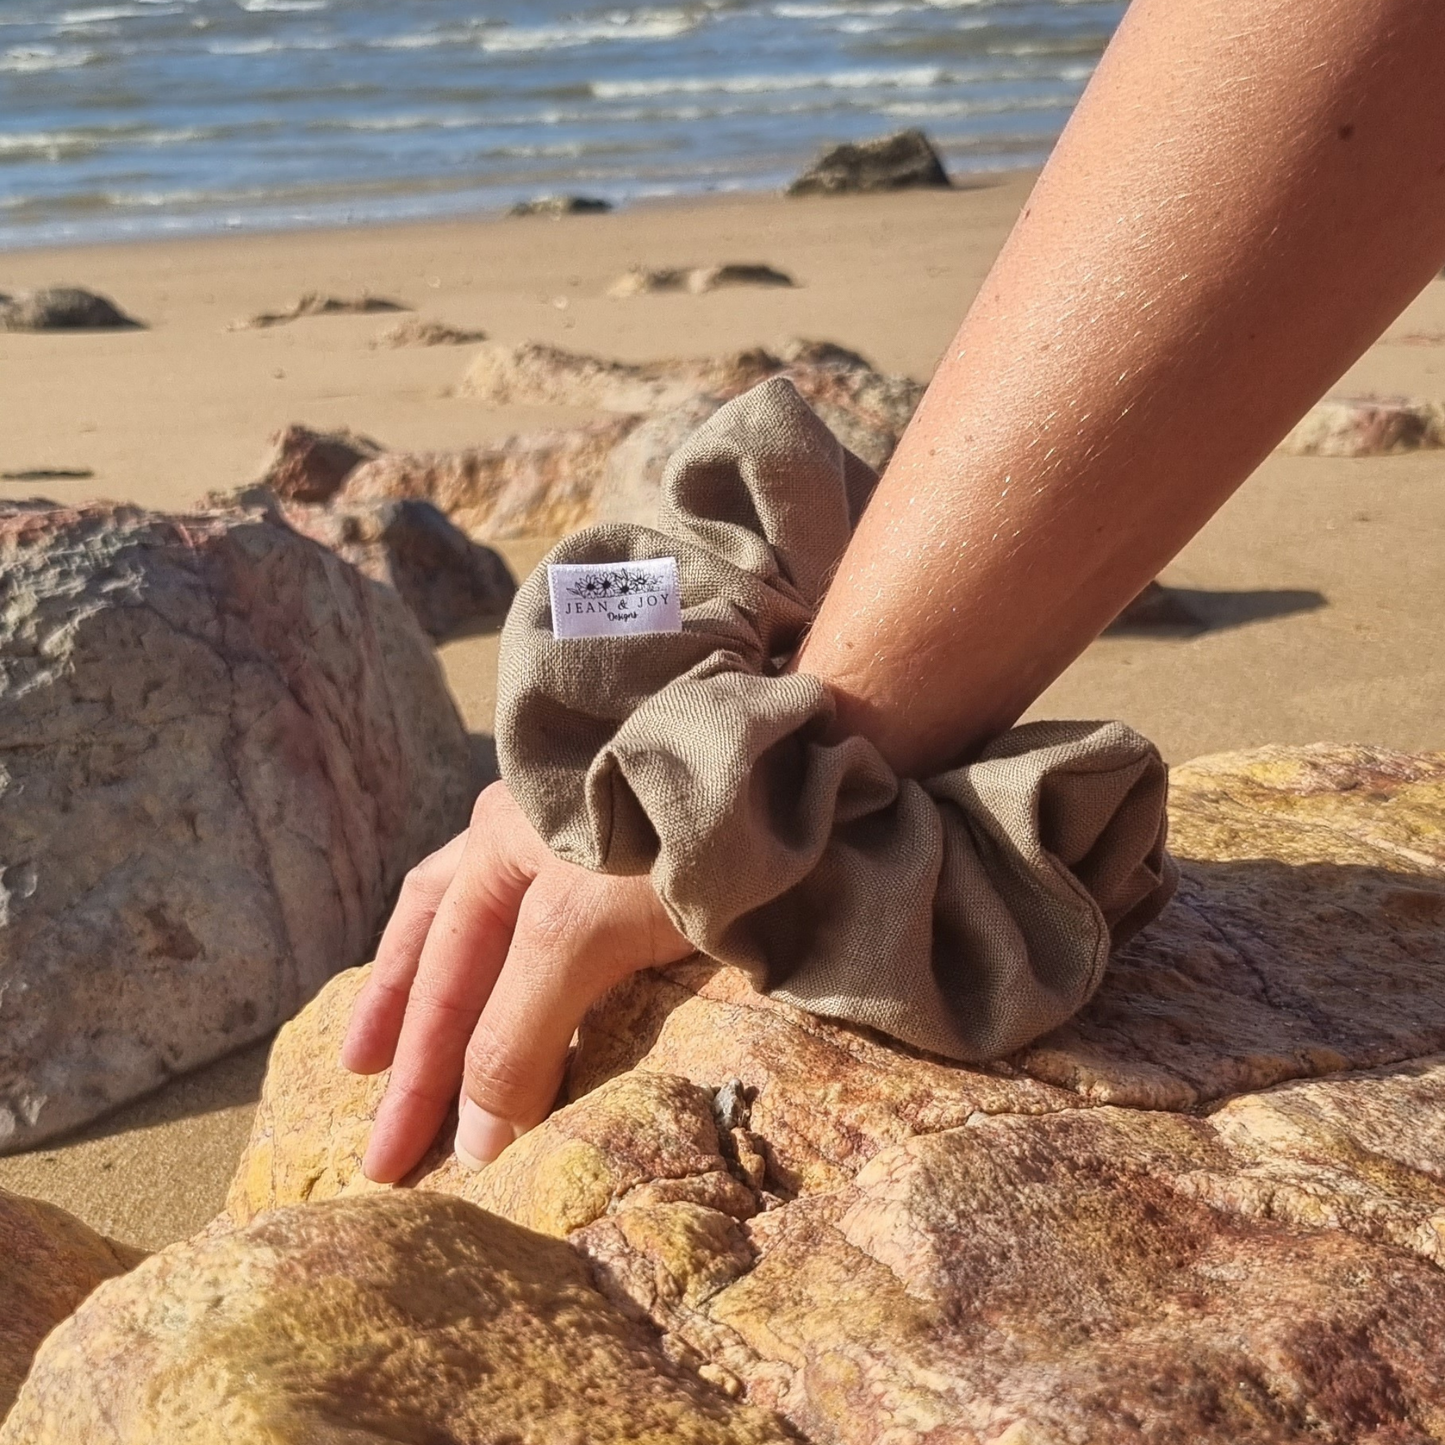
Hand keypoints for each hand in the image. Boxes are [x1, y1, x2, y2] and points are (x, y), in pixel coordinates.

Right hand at [340, 781, 692, 1182]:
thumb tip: (475, 1143)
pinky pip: (543, 924)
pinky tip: (507, 990)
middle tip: (373, 1121)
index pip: (442, 979)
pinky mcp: (634, 862)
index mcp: (498, 844)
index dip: (420, 1074)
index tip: (393, 1161)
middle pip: (446, 948)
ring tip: (388, 1051)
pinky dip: (503, 966)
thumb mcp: (577, 930)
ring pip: (481, 923)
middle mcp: (523, 837)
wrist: (778, 765)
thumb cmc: (666, 836)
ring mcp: (573, 844)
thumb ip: (518, 1030)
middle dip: (408, 1040)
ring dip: (435, 993)